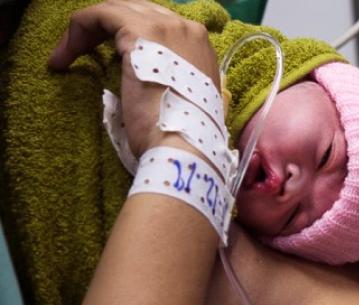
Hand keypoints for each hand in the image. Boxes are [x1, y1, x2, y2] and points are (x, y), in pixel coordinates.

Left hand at [48, 0, 218, 155]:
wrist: (185, 143)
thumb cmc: (186, 135)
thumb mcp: (188, 102)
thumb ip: (176, 82)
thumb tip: (155, 86)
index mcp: (200, 46)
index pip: (159, 26)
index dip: (129, 37)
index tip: (111, 59)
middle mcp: (186, 29)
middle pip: (137, 12)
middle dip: (108, 28)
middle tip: (85, 52)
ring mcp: (165, 27)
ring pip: (117, 10)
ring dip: (89, 30)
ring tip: (69, 54)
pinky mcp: (138, 30)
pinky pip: (100, 15)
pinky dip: (79, 29)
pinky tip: (64, 56)